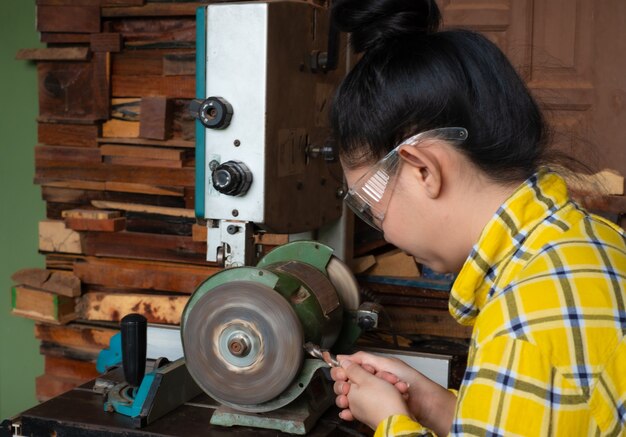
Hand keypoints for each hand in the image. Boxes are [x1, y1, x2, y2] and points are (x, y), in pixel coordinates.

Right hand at [331, 351, 455, 434]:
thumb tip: (344, 356)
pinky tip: (347, 413)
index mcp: (375, 369)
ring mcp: (373, 397)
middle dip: (347, 385)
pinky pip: (357, 411)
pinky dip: (351, 412)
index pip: (352, 367)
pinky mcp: (375, 411)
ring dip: (348, 399)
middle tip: (348, 387)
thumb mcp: (387, 364)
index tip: (340, 373)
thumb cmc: (411, 381)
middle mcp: (373, 383)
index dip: (343, 370)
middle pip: (349, 383)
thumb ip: (365, 359)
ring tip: (349, 400)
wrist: (425, 403)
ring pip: (352, 398)